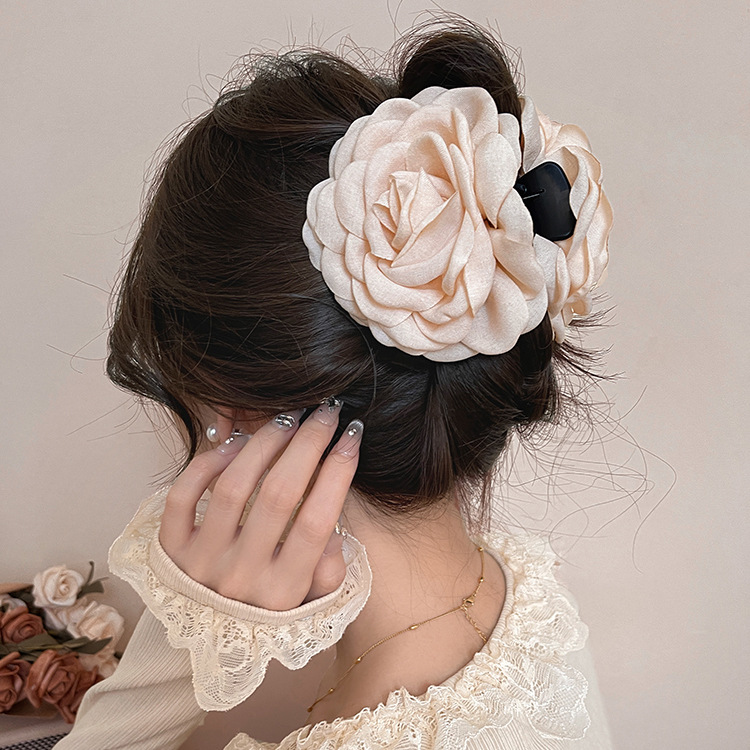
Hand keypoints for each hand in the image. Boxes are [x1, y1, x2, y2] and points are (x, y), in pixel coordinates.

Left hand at [158, 402, 362, 609]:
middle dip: (308, 443)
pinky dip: (208, 461)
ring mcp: (201, 560)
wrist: (203, 645)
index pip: (318, 521)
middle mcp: (242, 576)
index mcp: (283, 591)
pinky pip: (184, 495)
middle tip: (325, 413)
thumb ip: (330, 572)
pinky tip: (236, 443)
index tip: (352, 436)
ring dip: (264, 442)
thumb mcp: (308, 604)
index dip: (339, 471)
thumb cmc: (266, 611)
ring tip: (286, 419)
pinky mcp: (170, 548)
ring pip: (234, 485)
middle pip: (280, 494)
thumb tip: (333, 528)